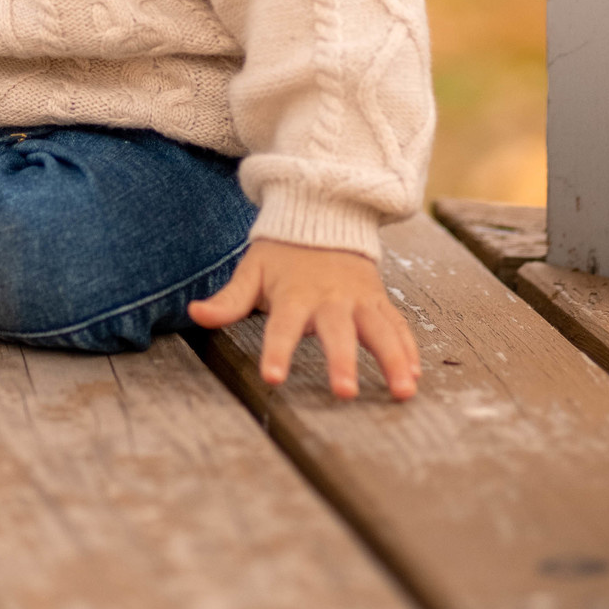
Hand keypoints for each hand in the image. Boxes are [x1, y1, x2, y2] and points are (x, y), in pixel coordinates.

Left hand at [188, 238, 420, 400]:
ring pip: (380, 330)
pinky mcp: (379, 300)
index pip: (282, 326)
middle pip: (337, 331)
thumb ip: (228, 299)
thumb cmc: (283, 254)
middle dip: (342, 361)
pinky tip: (414, 375)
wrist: (324, 215)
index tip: (273, 377)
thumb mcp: (252, 270)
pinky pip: (397, 325)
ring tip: (402, 392)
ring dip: (392, 360)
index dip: (277, 350)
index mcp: (295, 294)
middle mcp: (330, 298)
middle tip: (345, 392)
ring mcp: (359, 299)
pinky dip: (408, 348)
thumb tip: (195, 314)